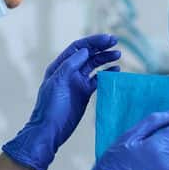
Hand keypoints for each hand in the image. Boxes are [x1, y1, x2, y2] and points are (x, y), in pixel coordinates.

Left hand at [2, 34, 120, 169]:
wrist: (50, 130)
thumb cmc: (51, 107)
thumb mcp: (58, 82)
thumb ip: (71, 65)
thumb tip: (85, 51)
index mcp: (60, 66)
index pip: (78, 48)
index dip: (93, 42)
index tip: (108, 39)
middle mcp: (69, 71)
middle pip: (88, 54)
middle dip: (101, 47)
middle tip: (116, 42)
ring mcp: (77, 82)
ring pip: (94, 65)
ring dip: (105, 59)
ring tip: (118, 55)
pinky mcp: (84, 93)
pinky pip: (97, 80)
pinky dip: (106, 74)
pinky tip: (116, 70)